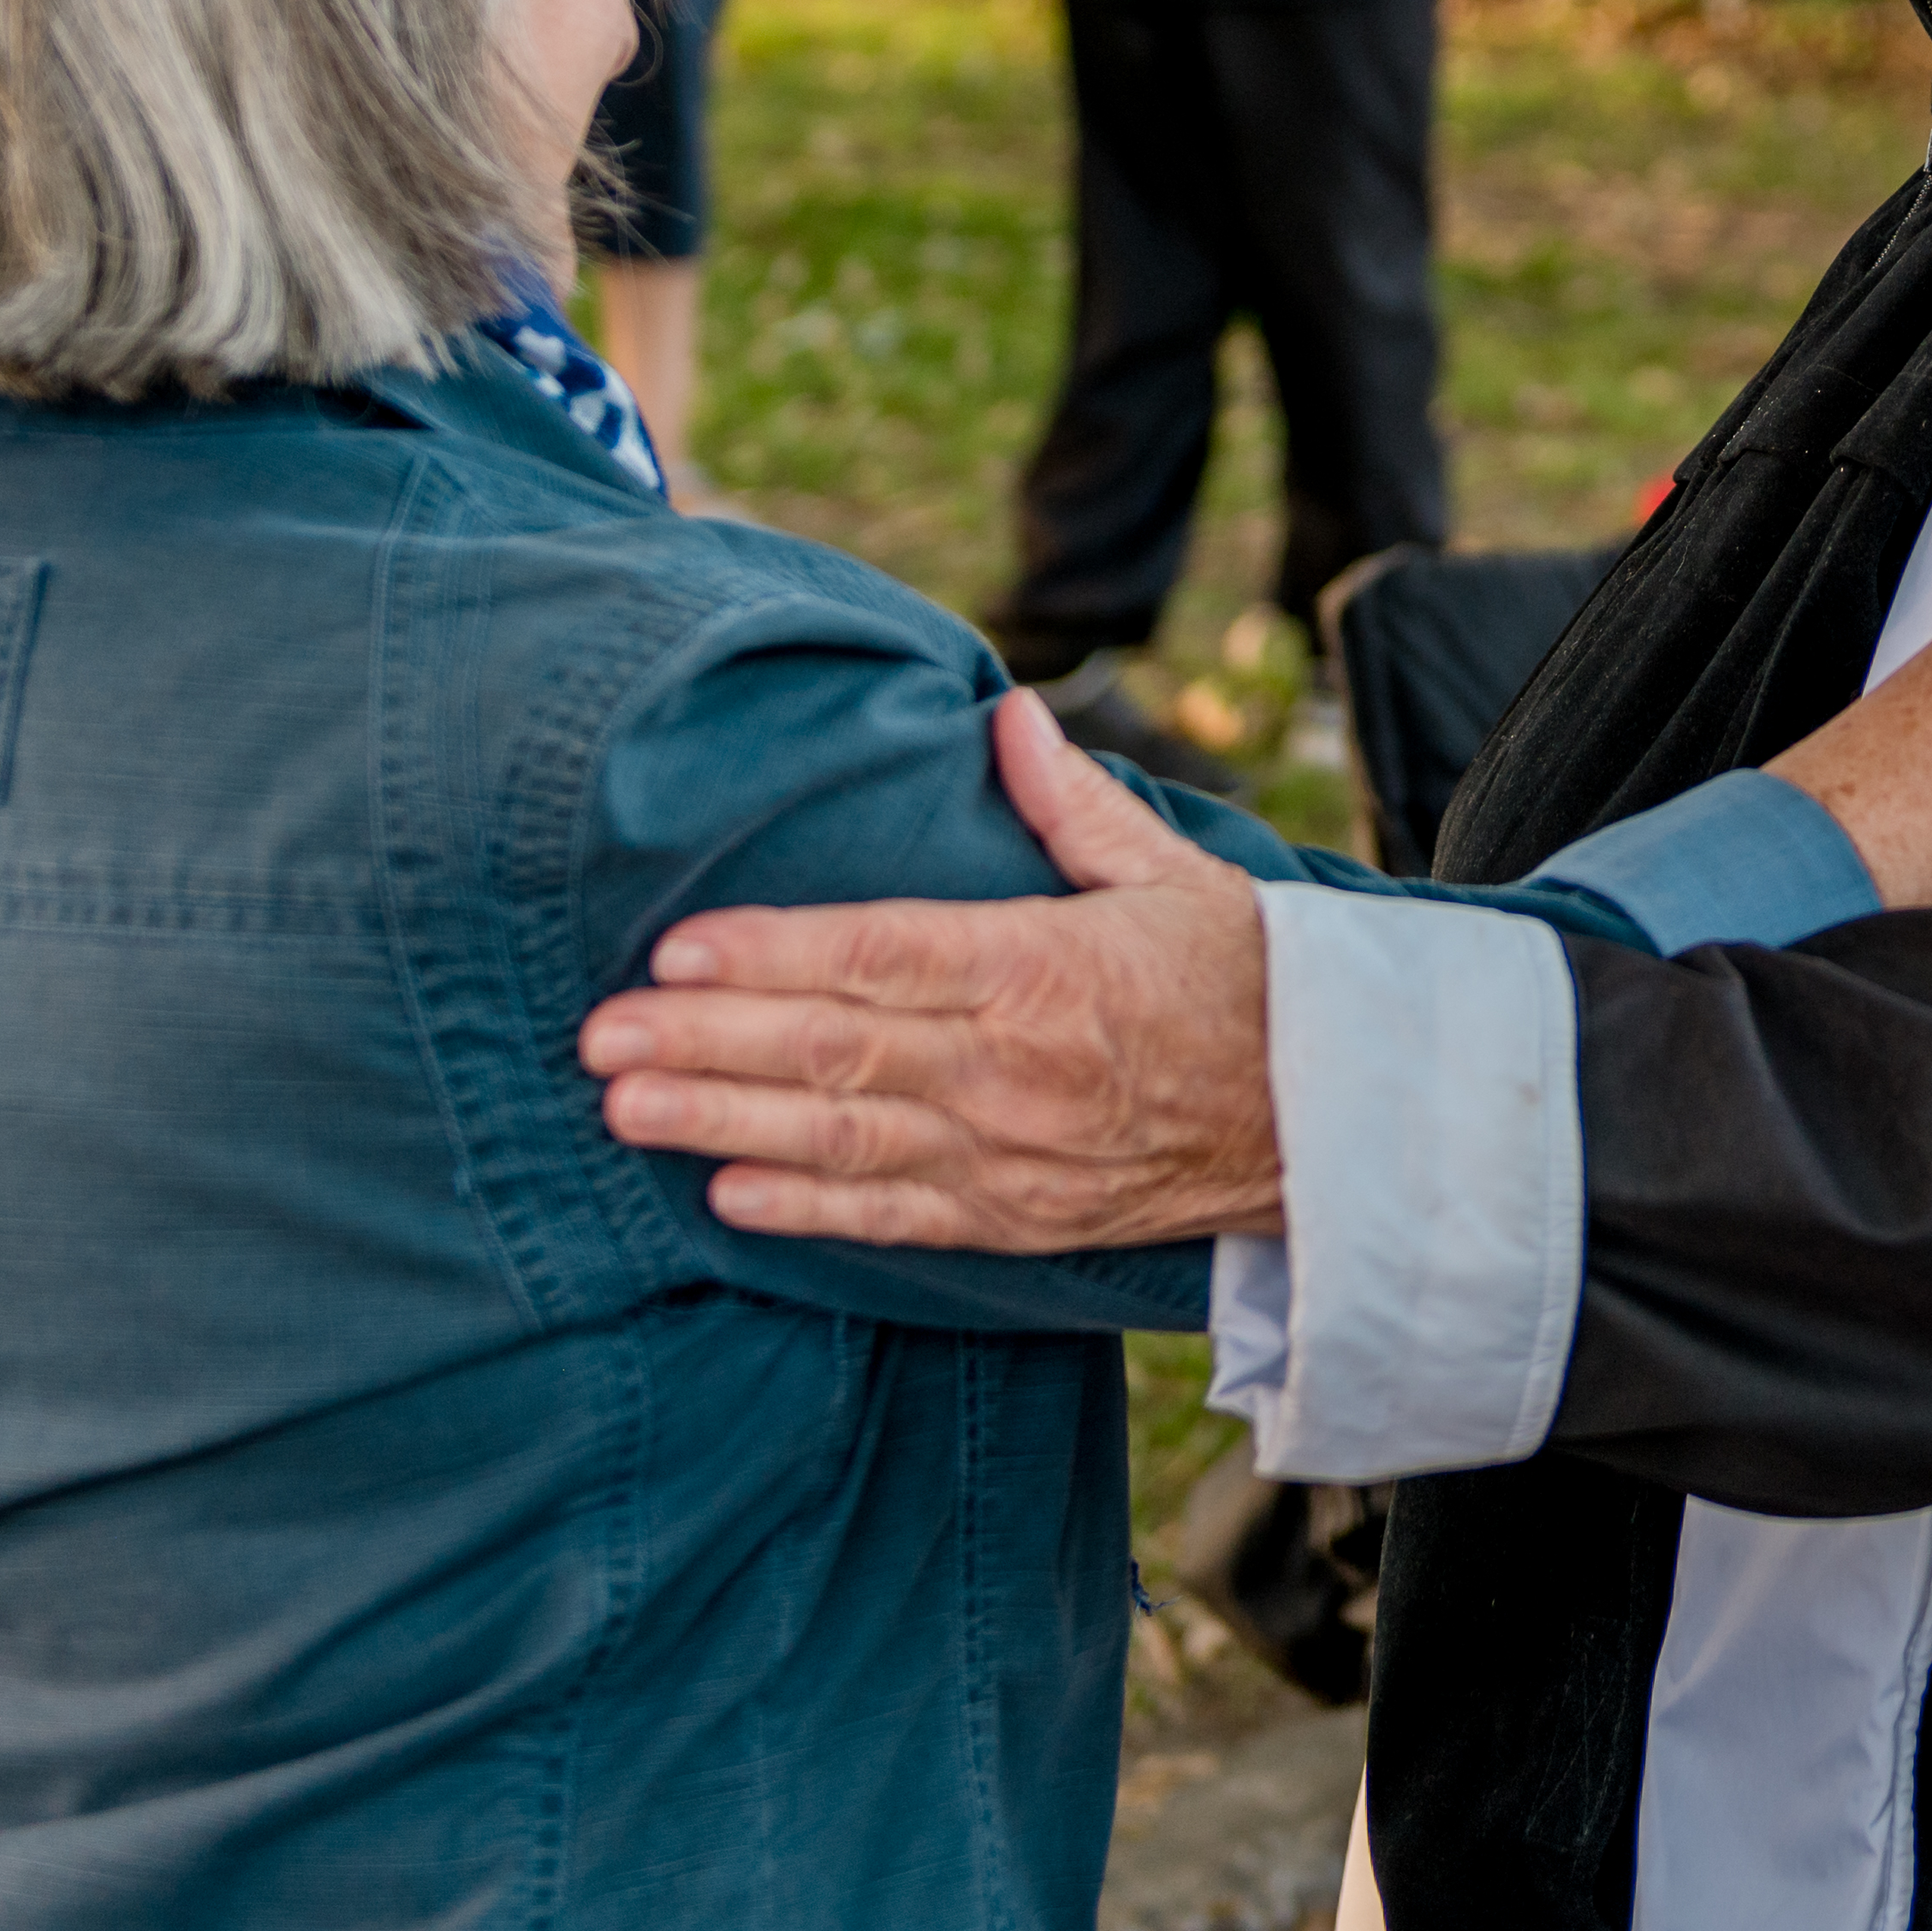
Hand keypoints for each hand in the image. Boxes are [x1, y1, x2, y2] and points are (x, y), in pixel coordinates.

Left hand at [574, 690, 1283, 1248]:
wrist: (1334, 1118)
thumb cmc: (1241, 975)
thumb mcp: (1172, 869)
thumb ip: (1073, 799)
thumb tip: (1007, 710)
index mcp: (1043, 966)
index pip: (879, 955)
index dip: (770, 955)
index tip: (675, 951)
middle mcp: (1015, 1066)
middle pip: (834, 1051)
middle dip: (704, 1045)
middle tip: (597, 1038)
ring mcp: (1014, 1153)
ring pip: (844, 1139)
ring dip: (724, 1126)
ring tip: (624, 1109)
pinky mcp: (1022, 1220)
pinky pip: (898, 1219)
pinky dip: (809, 1210)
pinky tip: (726, 1196)